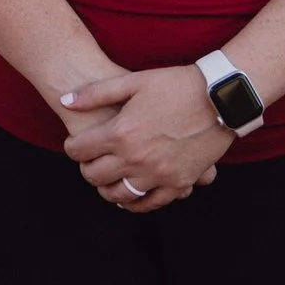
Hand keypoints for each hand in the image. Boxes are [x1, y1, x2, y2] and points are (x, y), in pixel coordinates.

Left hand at [60, 66, 232, 212]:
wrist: (219, 99)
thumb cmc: (174, 85)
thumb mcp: (132, 81)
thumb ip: (95, 94)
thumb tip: (65, 101)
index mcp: (120, 132)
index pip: (79, 151)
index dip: (72, 148)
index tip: (74, 145)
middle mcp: (136, 158)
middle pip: (95, 176)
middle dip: (86, 169)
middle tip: (89, 162)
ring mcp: (158, 174)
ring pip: (119, 194)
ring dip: (107, 189)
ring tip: (107, 179)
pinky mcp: (179, 183)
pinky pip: (150, 203)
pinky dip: (135, 203)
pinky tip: (129, 196)